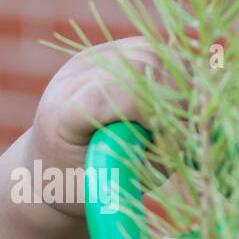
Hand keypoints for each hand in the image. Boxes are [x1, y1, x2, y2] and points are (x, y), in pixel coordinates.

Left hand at [27, 35, 165, 217]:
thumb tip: (192, 132)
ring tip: (172, 119)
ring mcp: (87, 60)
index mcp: (61, 115)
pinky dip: (169, 76)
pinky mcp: (106, 53)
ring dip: (175, 85)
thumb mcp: (113, 186)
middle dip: (173, 97)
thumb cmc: (75, 185)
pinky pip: (153, 52)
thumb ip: (145, 161)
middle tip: (181, 130)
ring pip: (152, 53)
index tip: (173, 137)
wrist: (46, 166)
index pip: (116, 93)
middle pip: (142, 66)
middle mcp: (71, 79)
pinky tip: (165, 103)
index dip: (155, 110)